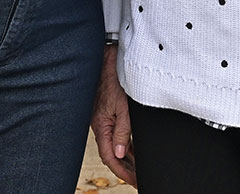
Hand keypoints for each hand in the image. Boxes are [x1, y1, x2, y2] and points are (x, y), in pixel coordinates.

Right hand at [91, 44, 136, 185]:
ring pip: (114, 144)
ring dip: (126, 157)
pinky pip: (115, 133)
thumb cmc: (114, 78)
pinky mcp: (108, 111)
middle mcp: (100, 124)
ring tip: (138, 169)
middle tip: (138, 179)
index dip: (122, 171)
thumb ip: (122, 130)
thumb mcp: (123, 106)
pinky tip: (133, 148)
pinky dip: (124, 143)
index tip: (134, 181)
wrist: (107, 58)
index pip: (109, 157)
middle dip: (125, 169)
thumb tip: (120, 152)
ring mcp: (103, 118)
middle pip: (111, 153)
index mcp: (101, 126)